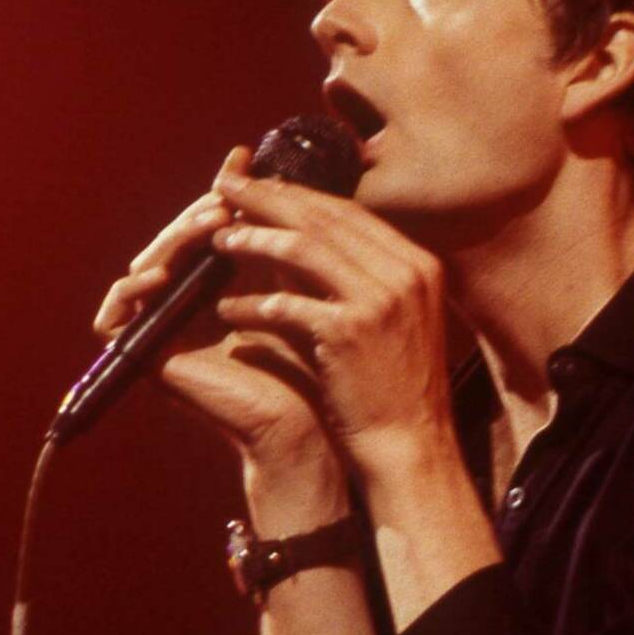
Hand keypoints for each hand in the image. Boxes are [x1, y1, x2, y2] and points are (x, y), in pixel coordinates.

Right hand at [90, 147, 334, 476]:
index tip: (242, 159)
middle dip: (197, 215)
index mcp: (219, 282)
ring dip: (172, 241)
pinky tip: (163, 274)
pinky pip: (114, 315)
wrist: (310, 417)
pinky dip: (132, 290)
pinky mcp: (145, 356)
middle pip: (172, 242)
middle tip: (225, 199)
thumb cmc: (310, 350)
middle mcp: (186, 302)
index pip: (204, 224)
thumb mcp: (291, 273)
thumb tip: (261, 159)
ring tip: (208, 225)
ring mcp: (163, 328)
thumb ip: (274, 225)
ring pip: (145, 268)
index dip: (219, 193)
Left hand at [206, 166, 458, 475]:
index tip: (259, 188)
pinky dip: (252, 304)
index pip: (348, 213)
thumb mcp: (387, 320)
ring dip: (254, 239)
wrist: (411, 446)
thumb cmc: (393, 389)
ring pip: (304, 249)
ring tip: (217, 238)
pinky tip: (224, 307)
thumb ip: (354, 279)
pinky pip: (287, 305)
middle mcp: (405, 272)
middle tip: (224, 188)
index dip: (298, 195)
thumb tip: (297, 244)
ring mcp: (380, 300)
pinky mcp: (350, 333)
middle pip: (324, 218)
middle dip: (268, 198)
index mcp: (416, 264)